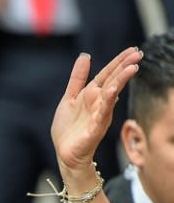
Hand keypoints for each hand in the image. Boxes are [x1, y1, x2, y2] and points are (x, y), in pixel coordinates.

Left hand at [51, 47, 141, 189]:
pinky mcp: (95, 129)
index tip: (133, 50)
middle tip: (138, 54)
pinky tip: (111, 93)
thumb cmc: (68, 128)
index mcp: (91, 95)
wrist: (65, 152)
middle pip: (113, 81)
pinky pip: (102, 114)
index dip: (118, 62)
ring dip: (120, 82)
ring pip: (111, 95)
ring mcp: (99, 115)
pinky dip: (106, 103)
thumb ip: (77, 78)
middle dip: (124, 67)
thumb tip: (85, 56)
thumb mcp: (69, 98)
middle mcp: (98, 103)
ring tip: (131, 68)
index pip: (107, 75)